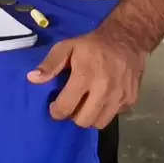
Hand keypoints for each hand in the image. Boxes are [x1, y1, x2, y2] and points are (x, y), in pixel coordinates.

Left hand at [26, 24, 151, 127]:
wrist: (126, 39)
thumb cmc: (92, 45)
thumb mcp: (67, 47)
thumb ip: (50, 64)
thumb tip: (33, 79)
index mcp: (86, 75)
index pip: (66, 107)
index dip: (56, 111)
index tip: (55, 106)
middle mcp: (105, 89)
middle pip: (83, 121)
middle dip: (73, 116)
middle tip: (72, 105)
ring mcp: (120, 96)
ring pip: (99, 123)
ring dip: (90, 117)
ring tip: (86, 104)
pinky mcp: (131, 99)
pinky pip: (113, 116)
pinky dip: (105, 112)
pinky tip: (102, 99)